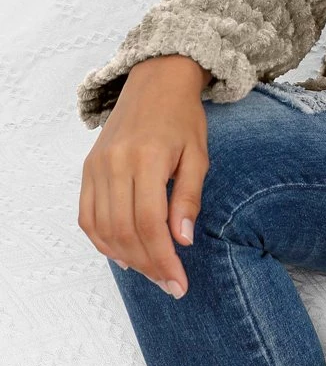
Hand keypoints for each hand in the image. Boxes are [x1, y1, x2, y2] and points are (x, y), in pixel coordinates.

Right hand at [77, 56, 210, 297]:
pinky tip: (124, 255)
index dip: (164, 259)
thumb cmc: (183, 117)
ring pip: (103, 228)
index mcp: (147, 158)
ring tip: (151, 272)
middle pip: (125, 231)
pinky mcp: (87, 169)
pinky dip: (102, 241)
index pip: (151, 223)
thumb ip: (188, 197)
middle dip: (148, 265)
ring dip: (126, 258)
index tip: (179, 283)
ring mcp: (96, 167)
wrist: (156, 82)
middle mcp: (115, 164)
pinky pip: (87, 215)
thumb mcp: (198, 154)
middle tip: (169, 283)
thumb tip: (182, 241)